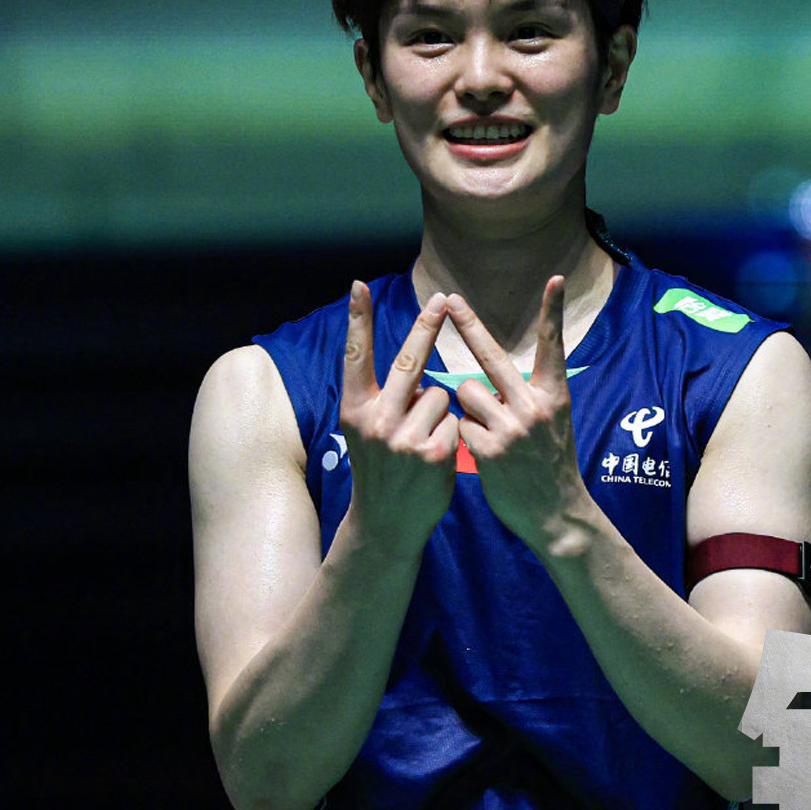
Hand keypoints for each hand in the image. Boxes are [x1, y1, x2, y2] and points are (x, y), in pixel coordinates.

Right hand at [338, 282, 458, 556]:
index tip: (359, 285)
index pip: (355, 356)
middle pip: (408, 360)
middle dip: (426, 325)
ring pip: (440, 395)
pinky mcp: (433, 453)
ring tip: (424, 441)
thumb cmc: (382, 470)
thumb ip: (382, 400)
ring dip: (441, 411)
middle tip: (441, 298)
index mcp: (354, 411)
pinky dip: (453, 434)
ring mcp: (403, 438)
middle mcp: (375, 420)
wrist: (386, 523)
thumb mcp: (366, 432)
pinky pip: (456, 421)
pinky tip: (438, 457)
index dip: (357, 320)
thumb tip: (412, 365)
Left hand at [450, 277, 592, 555]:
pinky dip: (463, 436)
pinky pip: (459, 425)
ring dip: (464, 407)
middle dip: (467, 324)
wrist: (557, 513)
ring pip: (464, 392)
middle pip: (492, 356)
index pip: (553, 346)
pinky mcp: (491, 450)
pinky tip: (483, 454)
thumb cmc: (549, 466)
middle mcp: (534, 406)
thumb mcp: (552, 424)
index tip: (555, 278)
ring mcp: (512, 428)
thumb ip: (527, 397)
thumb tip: (490, 377)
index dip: (554, 312)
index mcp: (554, 396)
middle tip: (449, 297)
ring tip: (485, 431)